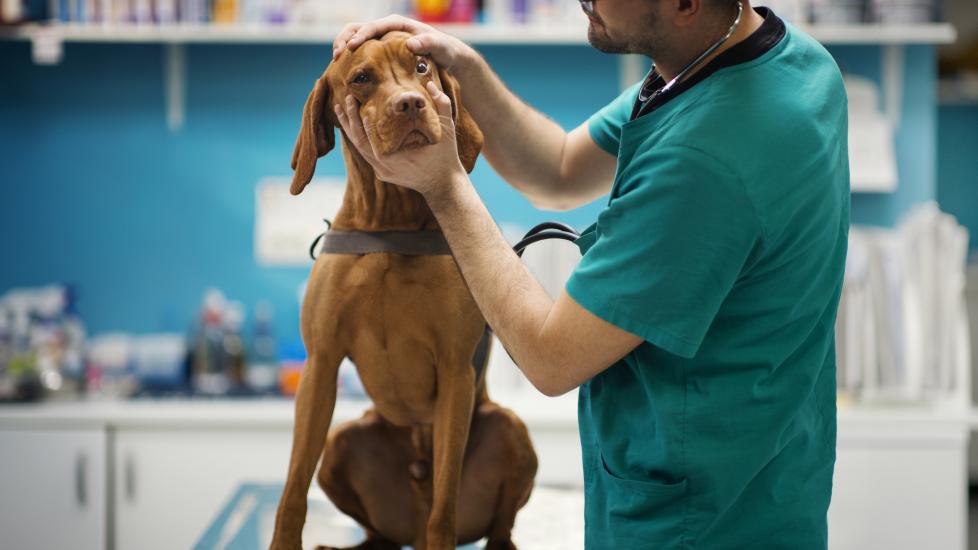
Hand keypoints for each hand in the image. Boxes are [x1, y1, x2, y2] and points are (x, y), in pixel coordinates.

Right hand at [332, 14, 474, 73]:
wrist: (447, 57)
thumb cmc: (445, 51)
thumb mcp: (440, 47)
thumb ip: (428, 44)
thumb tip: (411, 43)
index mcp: (397, 24)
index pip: (374, 26)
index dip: (361, 36)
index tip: (351, 47)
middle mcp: (387, 29)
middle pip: (358, 28)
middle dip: (344, 39)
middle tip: (336, 56)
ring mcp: (382, 40)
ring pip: (355, 38)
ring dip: (343, 48)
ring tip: (336, 63)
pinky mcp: (381, 51)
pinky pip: (361, 51)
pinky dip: (350, 58)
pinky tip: (345, 71)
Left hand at [334, 81, 466, 198]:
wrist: (442, 185)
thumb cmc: (445, 157)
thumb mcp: (448, 132)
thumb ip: (442, 105)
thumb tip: (429, 84)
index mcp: (397, 157)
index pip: (372, 136)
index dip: (362, 119)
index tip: (358, 102)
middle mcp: (384, 167)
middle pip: (359, 142)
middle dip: (350, 120)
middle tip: (345, 99)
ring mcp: (381, 172)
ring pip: (359, 148)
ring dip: (350, 128)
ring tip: (341, 110)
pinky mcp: (381, 173)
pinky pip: (365, 154)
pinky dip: (358, 138)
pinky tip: (352, 125)